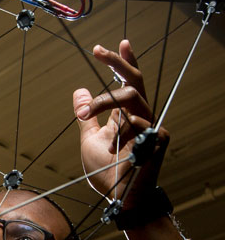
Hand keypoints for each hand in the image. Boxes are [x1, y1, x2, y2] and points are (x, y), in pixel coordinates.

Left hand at [72, 40, 168, 208]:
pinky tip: (114, 148)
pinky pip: (139, 122)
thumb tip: (80, 90)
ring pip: (130, 98)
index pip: (128, 82)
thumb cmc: (106, 170)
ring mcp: (151, 127)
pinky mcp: (159, 140)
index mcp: (126, 114)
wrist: (117, 197)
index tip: (120, 41)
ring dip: (103, 104)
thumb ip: (87, 115)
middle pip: (134, 81)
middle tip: (98, 51)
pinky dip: (122, 132)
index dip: (125, 62)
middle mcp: (140, 116)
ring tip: (85, 117)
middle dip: (118, 62)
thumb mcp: (89, 138)